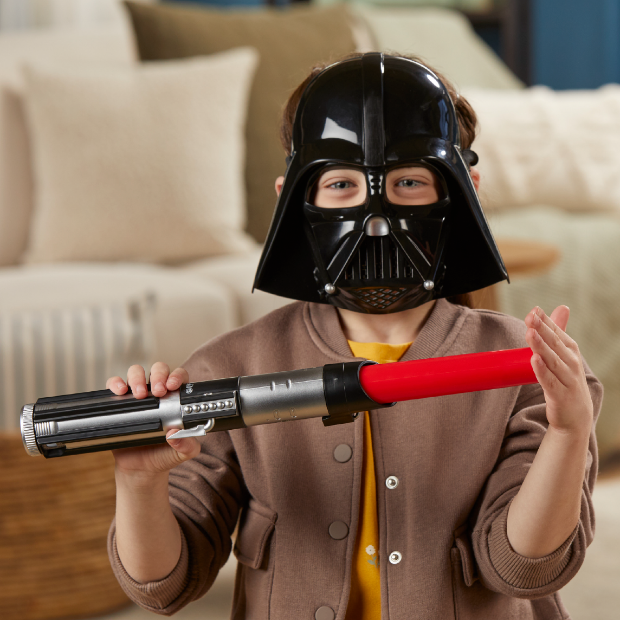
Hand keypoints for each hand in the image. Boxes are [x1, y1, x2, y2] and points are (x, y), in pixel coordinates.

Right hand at [106, 363, 200, 476]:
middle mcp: (157, 393)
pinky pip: (114, 384)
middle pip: (158, 369)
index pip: (179, 377)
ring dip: (137, 378)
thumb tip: (176, 434)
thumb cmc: (164, 455)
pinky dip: (115, 383)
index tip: (172, 386)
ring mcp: (137, 396)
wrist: (141, 469)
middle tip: (158, 391)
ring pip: (136, 371)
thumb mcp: (183, 453)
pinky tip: (120, 392)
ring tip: (139, 395)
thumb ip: (187, 444)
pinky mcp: (119, 403)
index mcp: (175, 399)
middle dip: (158, 375)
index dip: (177, 376)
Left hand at [524, 306, 593, 435]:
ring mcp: (567, 380)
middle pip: (554, 344)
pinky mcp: (560, 396)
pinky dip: (541, 371)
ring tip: (530, 333)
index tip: (534, 310)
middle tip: (531, 316)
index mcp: (571, 351)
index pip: (558, 332)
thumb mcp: (564, 354)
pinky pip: (549, 381)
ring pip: (552, 360)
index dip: (546, 321)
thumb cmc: (565, 380)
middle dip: (542, 329)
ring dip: (541, 346)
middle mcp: (571, 363)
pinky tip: (534, 360)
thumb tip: (562, 307)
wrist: (576, 415)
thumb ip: (558, 332)